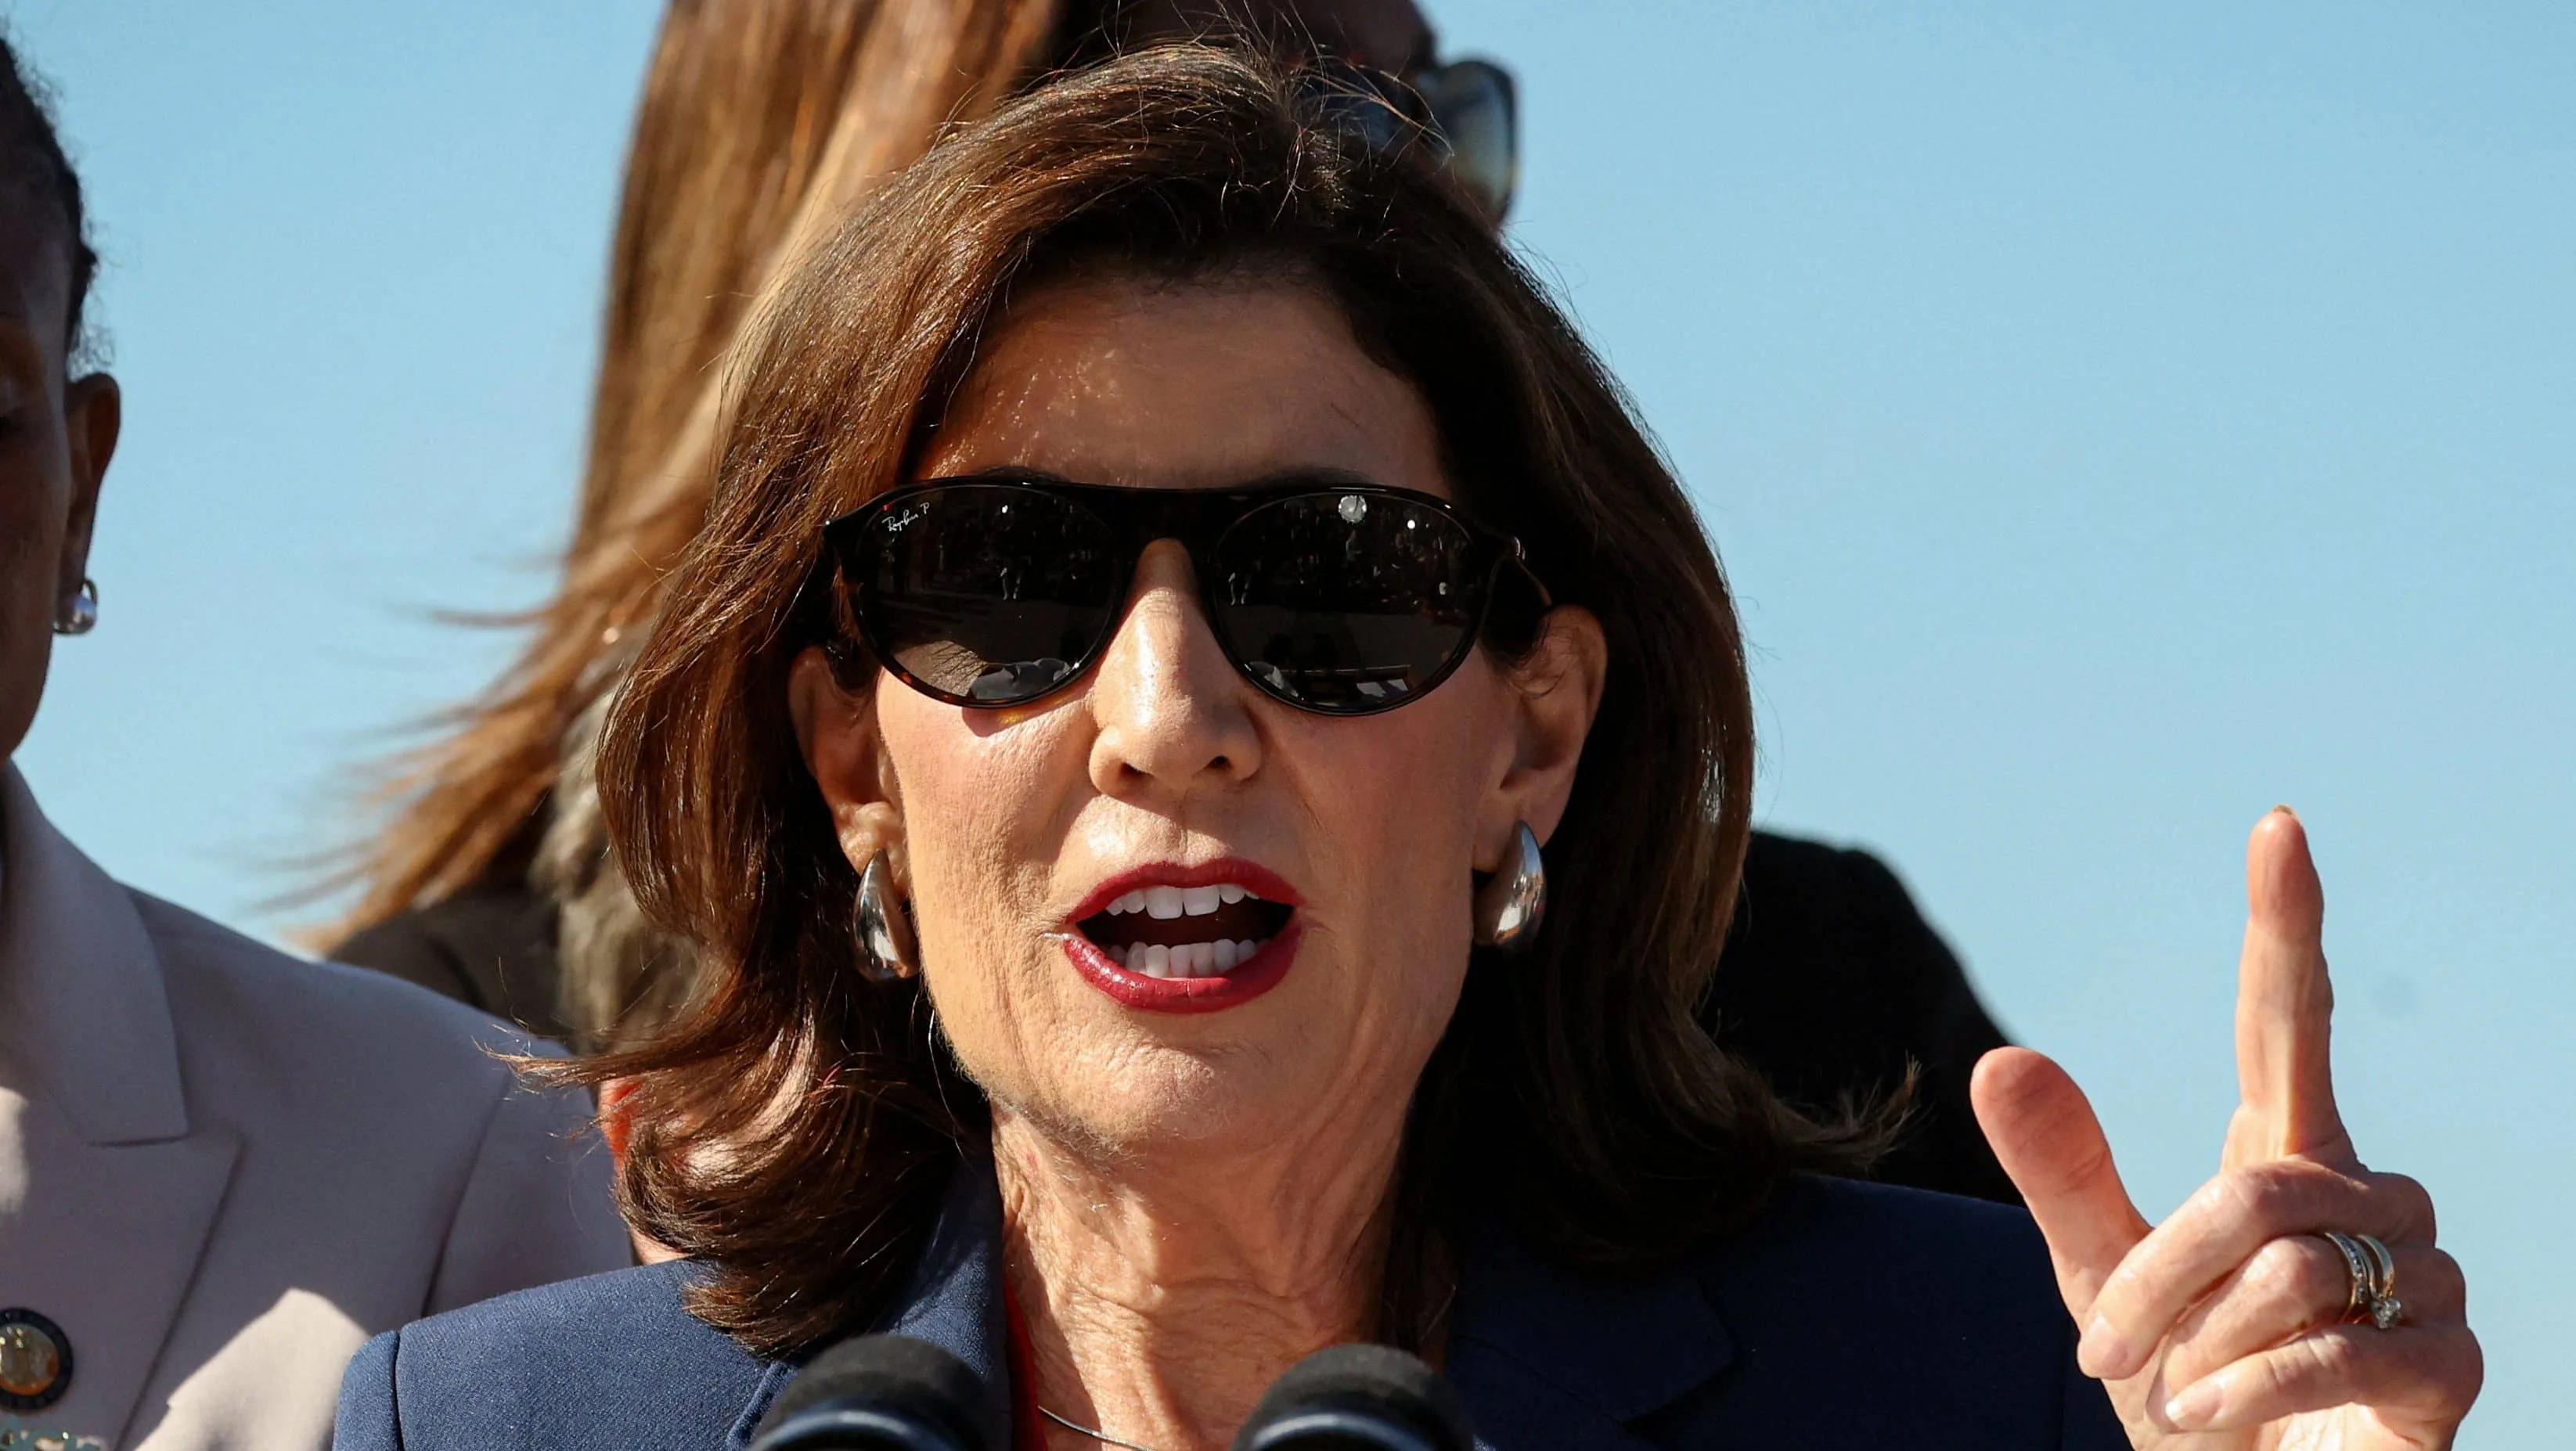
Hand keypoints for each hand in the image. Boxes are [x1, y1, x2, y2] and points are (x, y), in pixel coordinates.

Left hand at [1972, 809, 2481, 1447]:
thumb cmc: (2188, 1387)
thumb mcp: (2102, 1281)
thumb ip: (2064, 1173)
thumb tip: (2000, 1056)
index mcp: (2283, 1156)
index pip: (2287, 1018)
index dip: (2284, 924)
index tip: (2277, 825)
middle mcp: (2368, 1195)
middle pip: (2254, 1185)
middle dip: (2159, 1273)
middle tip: (2109, 1349)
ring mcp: (2421, 1277)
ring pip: (2290, 1263)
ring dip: (2201, 1340)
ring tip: (2182, 1393)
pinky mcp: (2448, 1365)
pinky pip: (2332, 1349)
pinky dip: (2250, 1391)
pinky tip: (2217, 1418)